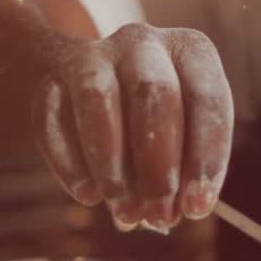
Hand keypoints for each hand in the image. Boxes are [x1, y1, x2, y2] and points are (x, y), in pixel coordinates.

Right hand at [32, 23, 233, 231]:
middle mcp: (143, 43)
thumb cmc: (157, 118)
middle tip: (159, 216)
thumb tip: (173, 211)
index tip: (196, 208)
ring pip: (98, 100)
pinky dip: (71, 164)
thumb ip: (184, 168)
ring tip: (124, 212)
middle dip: (158, 165)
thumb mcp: (184, 133)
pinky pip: (54, 119)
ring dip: (112, 165)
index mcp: (191, 50)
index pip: (207, 99)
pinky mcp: (52, 79)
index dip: (205, 158)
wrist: (89, 82)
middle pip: (154, 94)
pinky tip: (88, 195)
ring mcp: (94, 54)